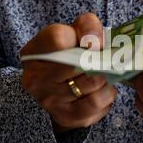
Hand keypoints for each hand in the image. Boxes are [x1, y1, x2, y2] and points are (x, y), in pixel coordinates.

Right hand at [20, 13, 116, 131]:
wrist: (60, 93)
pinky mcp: (65, 116)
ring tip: (104, 74)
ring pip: (91, 84)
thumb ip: (87, 26)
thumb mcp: (74, 33)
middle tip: (107, 60)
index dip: (85, 37)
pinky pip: (96, 104)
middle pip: (79, 63)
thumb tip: (97, 42)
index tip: (98, 43)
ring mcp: (49, 100)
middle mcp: (35, 77)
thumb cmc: (70, 56)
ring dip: (105, 77)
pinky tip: (103, 90)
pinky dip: (107, 95)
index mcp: (34, 51)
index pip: (58, 38)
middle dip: (100, 60)